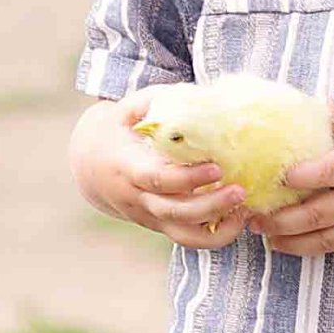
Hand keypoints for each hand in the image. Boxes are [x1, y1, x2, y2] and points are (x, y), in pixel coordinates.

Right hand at [74, 98, 249, 248]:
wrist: (90, 165)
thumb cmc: (116, 129)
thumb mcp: (127, 109)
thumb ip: (155, 101)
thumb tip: (195, 93)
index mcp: (128, 167)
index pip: (158, 180)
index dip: (188, 178)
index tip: (217, 168)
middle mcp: (137, 198)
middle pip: (174, 212)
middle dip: (210, 205)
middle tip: (240, 191)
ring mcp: (148, 216)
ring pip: (183, 235)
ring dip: (217, 227)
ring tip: (244, 211)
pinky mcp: (159, 226)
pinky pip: (188, 239)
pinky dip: (215, 236)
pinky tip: (236, 219)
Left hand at [252, 107, 333, 257]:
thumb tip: (320, 104)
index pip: (326, 171)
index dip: (297, 175)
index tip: (274, 177)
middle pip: (316, 214)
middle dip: (280, 220)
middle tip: (254, 220)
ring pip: (326, 240)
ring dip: (294, 243)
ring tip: (270, 241)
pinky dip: (324, 249)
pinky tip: (305, 245)